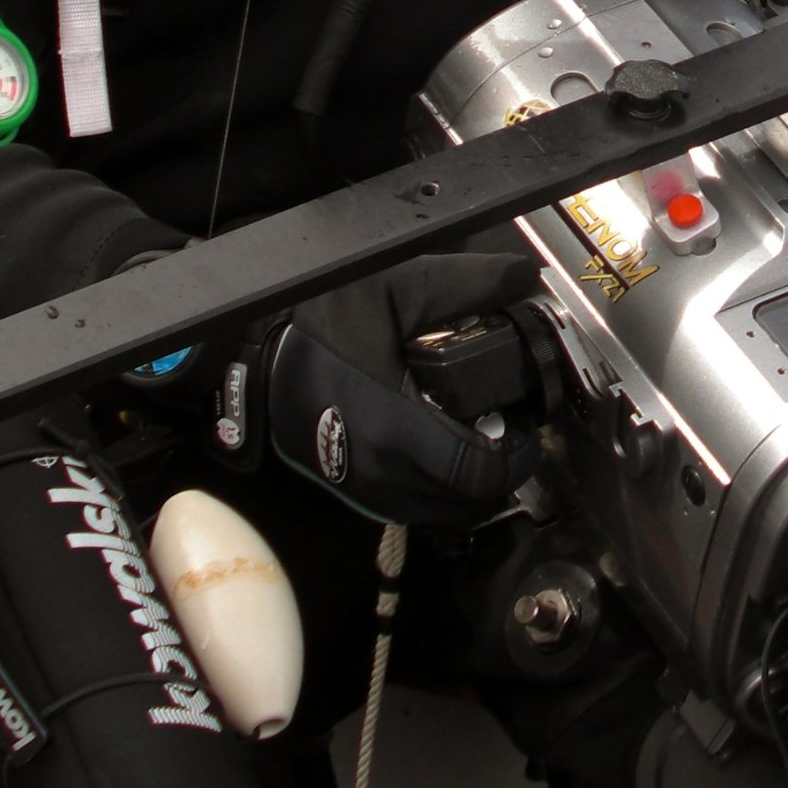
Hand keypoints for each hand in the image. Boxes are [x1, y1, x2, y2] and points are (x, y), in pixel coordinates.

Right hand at [266, 250, 544, 527]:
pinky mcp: (358, 492)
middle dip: (500, 467)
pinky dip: (442, 489)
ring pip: (445, 511)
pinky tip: (445, 451)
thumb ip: (466, 283)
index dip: (515, 454)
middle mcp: (382, 471)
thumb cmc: (324, 325)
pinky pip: (417, 507)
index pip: (478, 471)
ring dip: (472, 482)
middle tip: (509, 428)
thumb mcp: (399, 290)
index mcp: (396, 428)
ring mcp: (368, 489)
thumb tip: (521, 276)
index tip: (525, 425)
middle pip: (469, 499)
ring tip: (480, 438)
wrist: (261, 356)